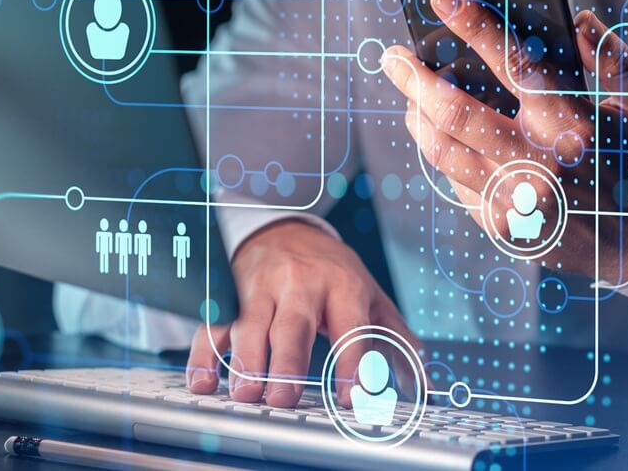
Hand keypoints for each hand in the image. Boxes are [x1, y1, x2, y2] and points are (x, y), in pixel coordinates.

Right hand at [185, 219, 420, 407]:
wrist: (286, 230)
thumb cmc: (332, 272)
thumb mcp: (371, 297)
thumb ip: (397, 340)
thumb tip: (423, 383)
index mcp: (343, 287)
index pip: (351, 327)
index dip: (353, 362)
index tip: (353, 396)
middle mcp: (301, 285)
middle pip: (293, 325)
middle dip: (286, 363)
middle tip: (283, 398)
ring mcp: (261, 290)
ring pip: (249, 325)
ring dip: (244, 362)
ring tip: (244, 395)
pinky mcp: (230, 296)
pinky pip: (214, 324)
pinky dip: (206, 354)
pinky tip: (204, 381)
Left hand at [382, 0, 627, 278]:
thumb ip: (613, 59)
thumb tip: (576, 18)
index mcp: (576, 125)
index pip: (515, 64)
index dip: (475, 26)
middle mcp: (541, 165)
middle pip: (456, 112)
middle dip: (415, 77)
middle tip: (393, 55)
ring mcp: (516, 202)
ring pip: (443, 150)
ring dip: (417, 114)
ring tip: (408, 91)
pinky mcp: (501, 228)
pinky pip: (455, 182)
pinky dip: (442, 152)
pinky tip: (439, 134)